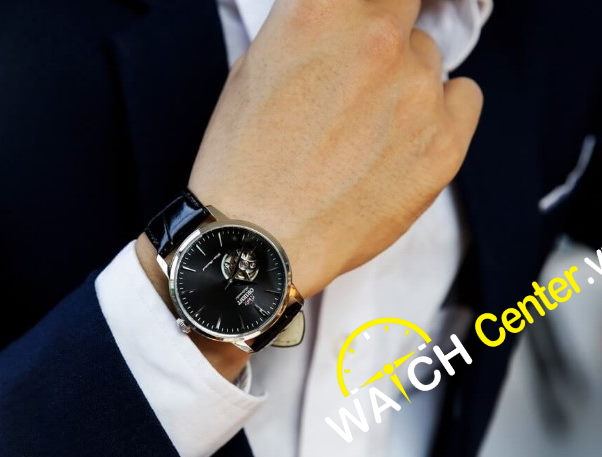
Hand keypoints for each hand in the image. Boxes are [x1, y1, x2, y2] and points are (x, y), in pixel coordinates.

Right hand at [189, 0, 482, 297]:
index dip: (374, 7)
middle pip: (406, 15)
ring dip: (406, 82)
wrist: (260, 242)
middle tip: (360, 80)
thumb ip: (314, 29)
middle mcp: (379, 40)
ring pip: (430, 61)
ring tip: (369, 129)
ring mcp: (419, 92)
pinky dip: (441, 112)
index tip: (373, 21)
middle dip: (384, 40)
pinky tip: (404, 141)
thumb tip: (348, 19)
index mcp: (325, 9)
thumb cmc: (245, 161)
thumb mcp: (257, 67)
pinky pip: (464, 98)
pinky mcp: (446, 143)